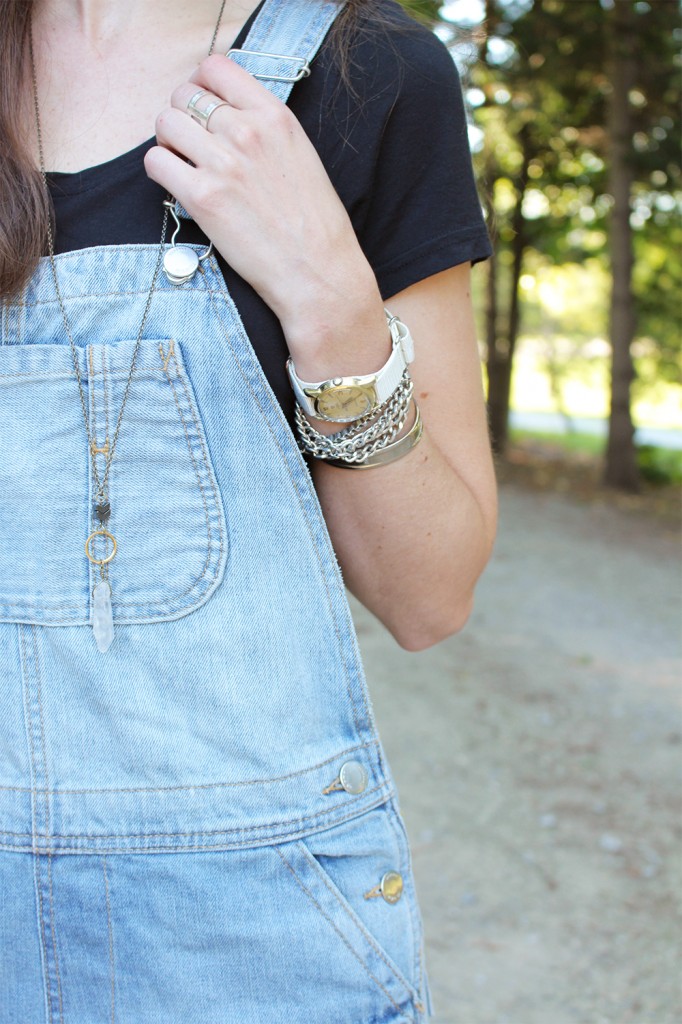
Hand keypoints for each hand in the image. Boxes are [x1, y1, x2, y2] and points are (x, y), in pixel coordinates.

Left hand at [144, 53, 379, 357]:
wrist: (318, 272)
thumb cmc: (315, 224)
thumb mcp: (300, 156)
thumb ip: (265, 129)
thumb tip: (227, 117)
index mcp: (274, 116)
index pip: (216, 67)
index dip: (200, 83)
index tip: (202, 106)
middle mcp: (246, 131)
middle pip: (184, 94)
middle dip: (182, 116)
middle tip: (192, 146)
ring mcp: (222, 162)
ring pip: (165, 123)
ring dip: (168, 142)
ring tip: (184, 166)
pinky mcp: (202, 197)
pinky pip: (156, 161)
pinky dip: (160, 171)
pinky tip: (178, 187)